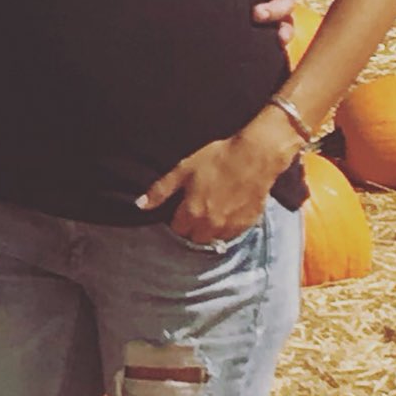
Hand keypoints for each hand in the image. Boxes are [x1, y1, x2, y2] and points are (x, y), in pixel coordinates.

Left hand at [136, 130, 283, 247]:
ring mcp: (230, 227)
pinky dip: (227, 228)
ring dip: (209, 230)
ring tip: (213, 210)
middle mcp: (210, 225)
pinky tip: (229, 210)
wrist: (255, 156)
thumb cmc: (218, 158)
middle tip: (197, 209)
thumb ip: (161, 190)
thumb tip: (140, 205)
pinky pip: (232, 235)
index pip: (177, 230)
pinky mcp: (247, 224)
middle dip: (192, 228)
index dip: (177, 220)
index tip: (181, 209)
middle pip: (195, 238)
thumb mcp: (184, 169)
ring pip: (213, 239)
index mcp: (192, 212)